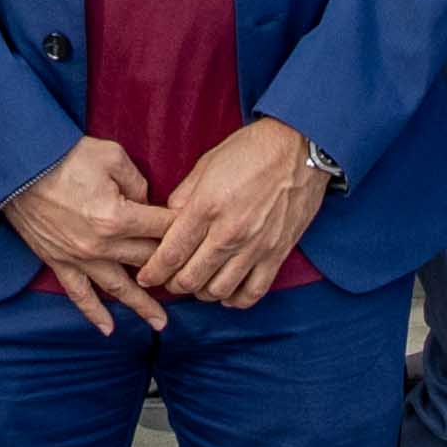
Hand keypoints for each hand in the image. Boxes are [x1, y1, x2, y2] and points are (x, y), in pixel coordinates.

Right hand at [0, 135, 173, 331]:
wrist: (17, 167)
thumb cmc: (64, 156)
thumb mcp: (111, 156)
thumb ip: (137, 181)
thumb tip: (146, 200)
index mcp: (117, 217)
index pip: (161, 228)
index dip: (182, 229)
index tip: (198, 234)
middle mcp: (101, 245)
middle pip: (147, 260)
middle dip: (171, 269)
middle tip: (191, 280)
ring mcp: (78, 257)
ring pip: (119, 288)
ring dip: (142, 306)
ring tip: (161, 323)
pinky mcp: (58, 261)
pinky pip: (79, 294)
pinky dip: (94, 313)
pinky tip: (108, 328)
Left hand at [145, 115, 337, 305]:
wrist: (301, 146)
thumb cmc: (250, 150)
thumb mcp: (206, 165)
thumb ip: (183, 197)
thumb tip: (168, 221)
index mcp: (206, 207)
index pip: (171, 254)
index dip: (153, 272)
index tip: (145, 278)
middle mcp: (229, 232)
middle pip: (191, 278)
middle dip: (173, 285)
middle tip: (169, 280)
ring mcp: (256, 246)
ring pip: (218, 290)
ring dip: (201, 293)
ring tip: (197, 283)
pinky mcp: (278, 253)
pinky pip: (253, 292)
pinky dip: (235, 300)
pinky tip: (226, 293)